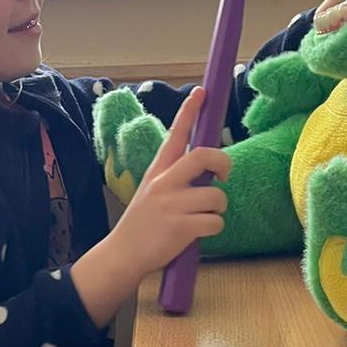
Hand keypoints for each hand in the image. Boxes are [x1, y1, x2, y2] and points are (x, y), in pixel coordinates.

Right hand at [111, 87, 230, 277]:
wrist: (122, 255)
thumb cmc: (142, 225)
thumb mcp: (151, 193)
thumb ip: (175, 180)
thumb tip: (207, 174)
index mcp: (157, 172)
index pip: (174, 135)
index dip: (189, 112)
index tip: (201, 92)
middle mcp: (164, 183)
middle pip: (203, 156)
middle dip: (222, 163)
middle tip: (223, 176)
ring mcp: (171, 205)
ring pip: (216, 195)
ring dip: (218, 208)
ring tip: (203, 217)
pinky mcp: (180, 226)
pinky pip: (215, 221)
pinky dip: (214, 228)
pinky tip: (198, 234)